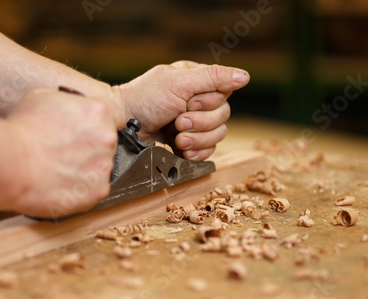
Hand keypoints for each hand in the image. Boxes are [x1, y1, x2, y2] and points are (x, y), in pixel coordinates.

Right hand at [7, 89, 124, 217]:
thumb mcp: (45, 98)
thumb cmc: (21, 129)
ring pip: (100, 167)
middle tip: (66, 151)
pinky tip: (60, 183)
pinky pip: (93, 189)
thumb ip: (70, 104)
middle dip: (91, 146)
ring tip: (59, 169)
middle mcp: (107, 139)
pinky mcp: (97, 192)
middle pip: (107, 142)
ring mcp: (104, 167)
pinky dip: (80, 189)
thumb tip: (72, 109)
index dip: (99, 123)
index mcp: (100, 111)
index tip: (88, 129)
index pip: (115, 116)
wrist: (9, 164)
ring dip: (86, 168)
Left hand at [112, 61, 249, 159]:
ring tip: (177, 138)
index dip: (209, 103)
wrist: (123, 124)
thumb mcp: (179, 82)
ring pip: (218, 135)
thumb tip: (244, 77)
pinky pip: (208, 151)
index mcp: (197, 81)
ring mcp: (193, 123)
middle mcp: (197, 101)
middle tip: (178, 122)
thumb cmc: (145, 98)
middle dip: (200, 123)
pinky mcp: (187, 143)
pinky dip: (197, 153)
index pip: (224, 93)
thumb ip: (212, 77)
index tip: (188, 103)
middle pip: (223, 116)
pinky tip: (182, 151)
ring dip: (197, 139)